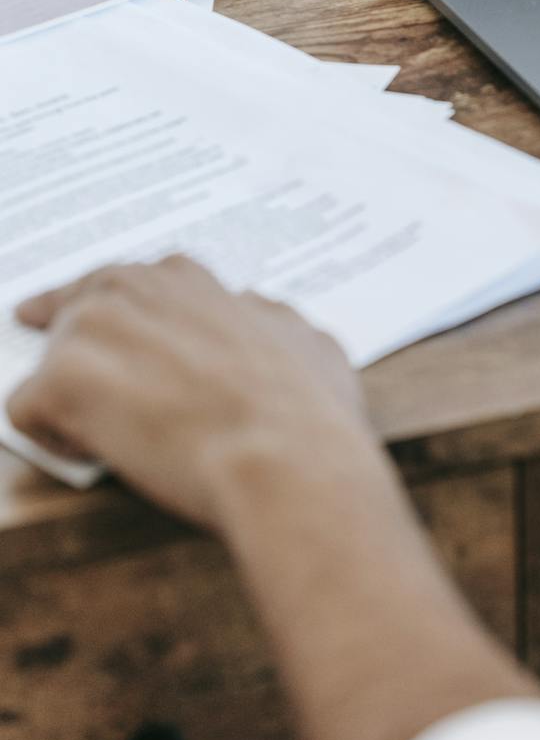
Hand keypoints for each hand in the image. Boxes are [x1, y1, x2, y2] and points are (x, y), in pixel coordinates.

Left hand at [7, 256, 370, 527]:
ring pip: (52, 355)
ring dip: (73, 393)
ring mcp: (96, 328)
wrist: (288, 460)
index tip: (111, 326)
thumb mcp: (310, 342)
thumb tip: (255, 315)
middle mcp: (139, 290)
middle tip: (80, 374)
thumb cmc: (310, 413)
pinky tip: (95, 455)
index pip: (140, 279)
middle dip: (77, 334)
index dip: (125, 309)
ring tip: (112, 435)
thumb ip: (268, 321)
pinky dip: (53, 437)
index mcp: (191, 283)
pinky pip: (28, 407)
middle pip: (80, 301)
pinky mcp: (64, 379)